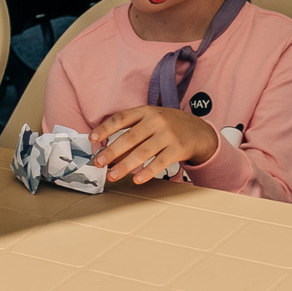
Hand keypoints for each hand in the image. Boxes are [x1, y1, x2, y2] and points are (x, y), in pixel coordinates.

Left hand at [89, 106, 219, 183]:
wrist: (198, 131)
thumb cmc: (167, 126)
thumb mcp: (150, 120)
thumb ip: (130, 130)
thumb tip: (105, 149)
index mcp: (145, 111)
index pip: (121, 118)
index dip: (105, 128)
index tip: (93, 139)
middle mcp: (156, 120)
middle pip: (130, 137)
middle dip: (111, 151)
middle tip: (98, 162)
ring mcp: (168, 134)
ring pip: (143, 152)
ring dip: (125, 165)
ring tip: (112, 175)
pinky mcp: (178, 149)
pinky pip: (160, 162)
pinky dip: (147, 172)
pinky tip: (137, 179)